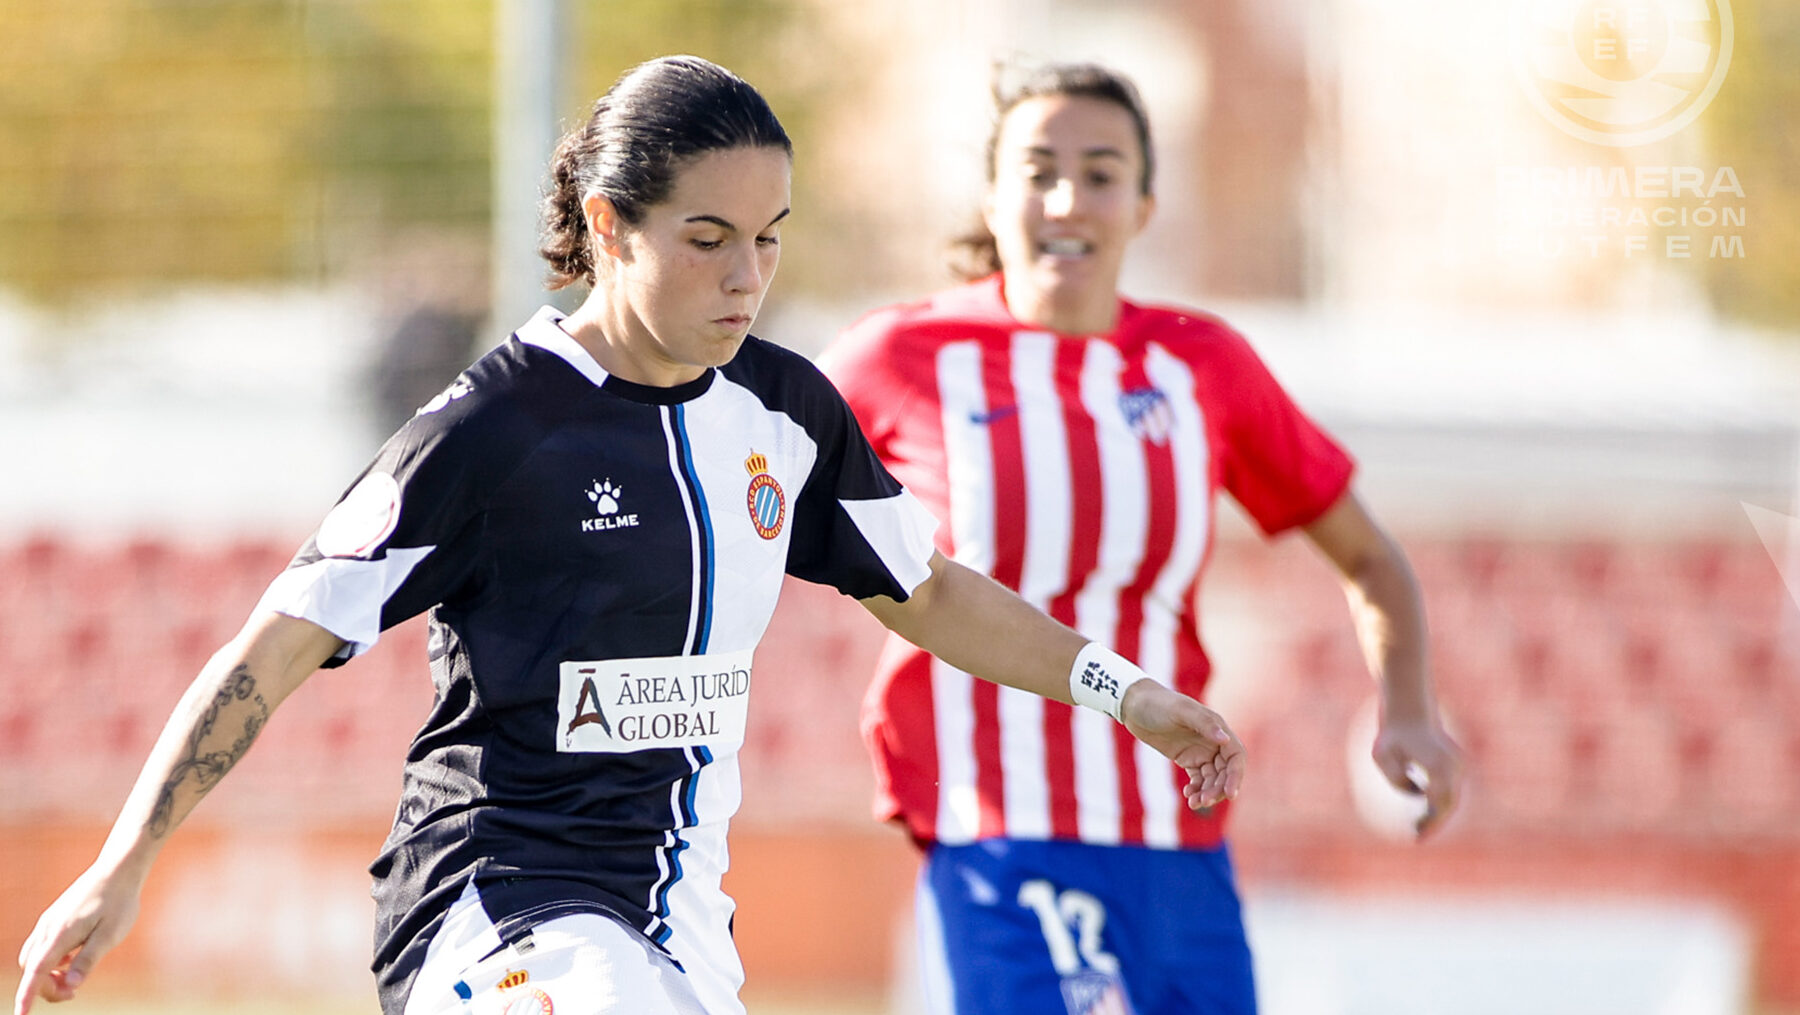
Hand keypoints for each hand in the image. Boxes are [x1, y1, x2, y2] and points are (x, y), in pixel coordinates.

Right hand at [14, 867, 142, 1014]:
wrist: (118, 869)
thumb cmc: (119, 902)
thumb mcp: (110, 935)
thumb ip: (89, 959)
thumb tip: (71, 985)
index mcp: (60, 935)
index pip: (35, 973)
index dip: (26, 996)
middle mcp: (48, 928)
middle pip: (32, 969)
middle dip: (45, 987)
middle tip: (73, 993)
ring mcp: (50, 922)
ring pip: (34, 958)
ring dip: (47, 974)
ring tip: (74, 979)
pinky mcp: (55, 917)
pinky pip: (43, 946)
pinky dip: (51, 961)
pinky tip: (72, 961)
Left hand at [1118, 679, 1245, 809]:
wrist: (1135, 705)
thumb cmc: (1158, 703)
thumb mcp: (1181, 711)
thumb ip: (1204, 724)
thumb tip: (1225, 740)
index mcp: (1217, 728)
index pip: (1236, 756)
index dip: (1236, 776)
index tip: (1229, 794)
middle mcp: (1213, 741)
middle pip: (1225, 772)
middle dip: (1218, 789)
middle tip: (1203, 801)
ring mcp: (1200, 751)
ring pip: (1212, 779)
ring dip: (1207, 793)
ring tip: (1193, 803)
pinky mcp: (1187, 758)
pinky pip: (1198, 779)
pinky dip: (1196, 789)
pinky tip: (1187, 794)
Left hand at [1372, 716, 1462, 838]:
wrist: (1410, 713)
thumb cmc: (1392, 735)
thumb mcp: (1381, 754)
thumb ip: (1395, 776)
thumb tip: (1418, 794)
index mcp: (1437, 762)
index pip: (1440, 800)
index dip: (1432, 821)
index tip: (1418, 835)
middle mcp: (1453, 764)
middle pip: (1449, 802)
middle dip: (1435, 822)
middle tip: (1417, 837)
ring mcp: (1458, 764)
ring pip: (1451, 798)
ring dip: (1437, 815)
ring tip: (1418, 829)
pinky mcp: (1457, 766)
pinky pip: (1449, 791)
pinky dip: (1439, 805)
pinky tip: (1424, 815)